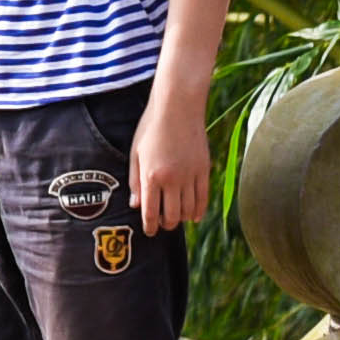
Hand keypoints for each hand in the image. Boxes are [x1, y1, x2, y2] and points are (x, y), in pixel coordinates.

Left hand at [129, 84, 213, 231]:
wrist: (178, 107)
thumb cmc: (151, 127)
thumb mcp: (135, 153)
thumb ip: (135, 181)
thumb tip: (135, 205)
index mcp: (151, 175)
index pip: (150, 211)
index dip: (150, 226)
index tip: (149, 232)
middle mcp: (172, 179)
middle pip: (172, 216)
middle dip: (166, 225)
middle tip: (162, 225)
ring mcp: (190, 176)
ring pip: (189, 210)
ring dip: (182, 219)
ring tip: (176, 217)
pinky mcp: (204, 170)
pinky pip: (203, 198)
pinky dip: (199, 210)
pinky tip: (194, 215)